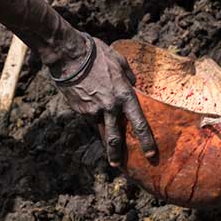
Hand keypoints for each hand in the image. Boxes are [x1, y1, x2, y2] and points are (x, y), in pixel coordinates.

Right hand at [51, 36, 156, 167]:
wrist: (70, 55)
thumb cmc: (98, 54)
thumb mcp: (120, 61)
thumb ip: (129, 76)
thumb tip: (133, 83)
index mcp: (124, 94)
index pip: (139, 123)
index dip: (146, 141)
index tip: (151, 154)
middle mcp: (110, 106)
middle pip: (116, 137)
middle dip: (119, 154)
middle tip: (120, 165)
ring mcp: (93, 110)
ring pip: (102, 130)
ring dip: (105, 143)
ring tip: (110, 155)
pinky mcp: (79, 109)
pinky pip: (89, 119)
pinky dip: (93, 122)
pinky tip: (93, 122)